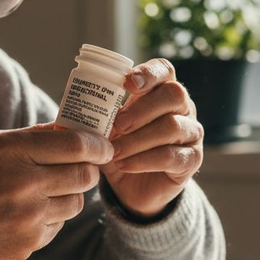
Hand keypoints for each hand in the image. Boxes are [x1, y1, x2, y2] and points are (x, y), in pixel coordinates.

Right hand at [0, 124, 112, 259]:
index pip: (74, 145)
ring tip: (50, 191)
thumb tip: (69, 128)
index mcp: (11, 152)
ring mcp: (29, 216)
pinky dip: (52, 217)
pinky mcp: (30, 242)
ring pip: (76, 202)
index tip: (105, 146)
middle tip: (85, 167)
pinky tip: (29, 213)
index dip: (97, 145)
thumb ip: (31, 137)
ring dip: (71, 195)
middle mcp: (24, 184)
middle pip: (84, 175)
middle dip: (89, 170)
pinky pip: (59, 225)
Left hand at [103, 58, 203, 217]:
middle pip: (174, 95)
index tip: (128, 84)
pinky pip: (173, 156)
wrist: (134, 189)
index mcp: (161, 92)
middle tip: (116, 125)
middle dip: (142, 109)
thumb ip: (95, 118)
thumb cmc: (121, 149)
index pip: (164, 70)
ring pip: (172, 127)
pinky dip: (144, 161)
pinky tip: (124, 165)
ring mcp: (191, 133)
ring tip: (114, 152)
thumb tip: (67, 113)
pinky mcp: (192, 160)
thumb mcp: (106, 131)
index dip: (149, 73)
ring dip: (138, 139)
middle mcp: (182, 108)